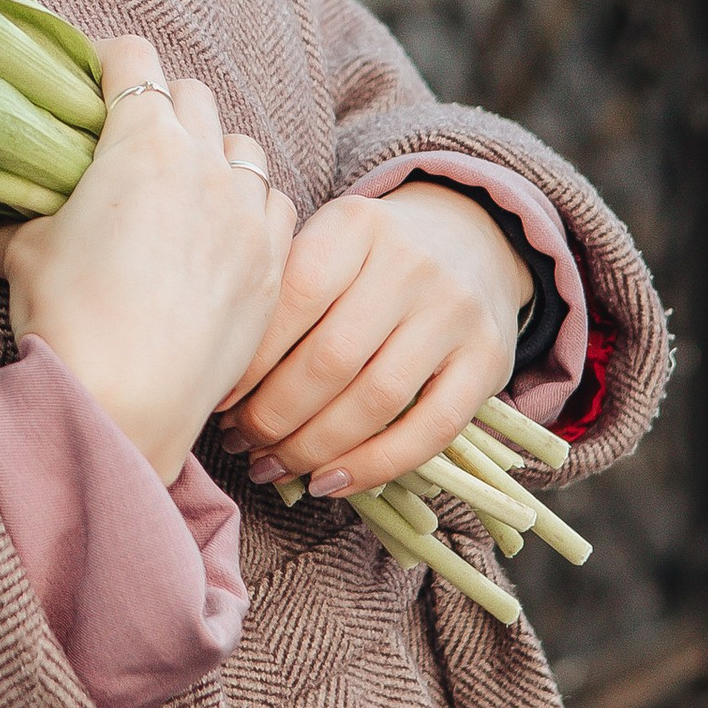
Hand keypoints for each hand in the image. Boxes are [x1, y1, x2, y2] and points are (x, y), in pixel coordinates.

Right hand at [0, 38, 294, 484]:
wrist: (126, 404)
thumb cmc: (69, 319)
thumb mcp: (21, 252)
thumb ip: (11, 215)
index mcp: (141, 141)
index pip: (132, 56)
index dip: (105, 59)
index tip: (88, 79)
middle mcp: (204, 162)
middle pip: (191, 93)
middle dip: (159, 102)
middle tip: (128, 136)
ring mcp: (247, 212)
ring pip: (242, 145)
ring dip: (213, 150)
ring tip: (183, 182)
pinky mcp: (272, 262)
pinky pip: (275, 204)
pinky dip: (251, 203)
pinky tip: (225, 228)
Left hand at [217, 180, 527, 498]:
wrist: (469, 240)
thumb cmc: (368, 257)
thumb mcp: (327, 243)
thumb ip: (282, 288)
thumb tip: (219, 377)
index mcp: (358, 225)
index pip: (294, 296)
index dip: (251, 358)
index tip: (217, 397)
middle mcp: (412, 263)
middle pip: (331, 358)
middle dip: (274, 415)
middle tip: (241, 441)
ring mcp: (456, 312)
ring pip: (376, 400)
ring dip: (314, 448)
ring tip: (274, 466)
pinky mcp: (489, 360)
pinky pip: (431, 429)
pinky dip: (375, 466)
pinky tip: (329, 482)